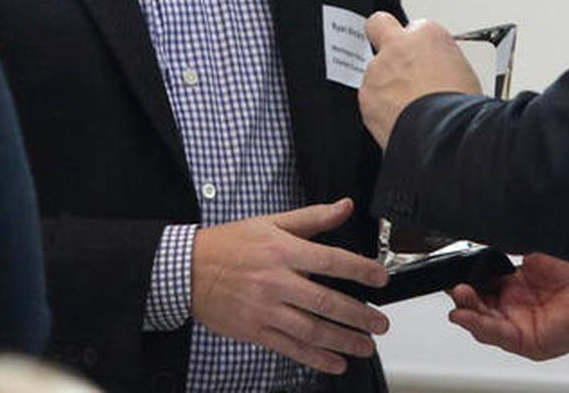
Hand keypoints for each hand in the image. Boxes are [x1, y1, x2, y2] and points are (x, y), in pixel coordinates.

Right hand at [191, 198, 389, 374]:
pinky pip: (291, 348)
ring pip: (312, 329)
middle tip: (380, 323)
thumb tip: (344, 206)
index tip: (381, 278)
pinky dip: (316, 358)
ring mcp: (266, 309)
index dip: (360, 270)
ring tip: (365, 345)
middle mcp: (277, 281)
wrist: (187, 271)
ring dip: (343, 340)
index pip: (331, 260)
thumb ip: (312, 217)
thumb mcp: (270, 222)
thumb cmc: (228, 245)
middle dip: (359, 315)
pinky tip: (335, 361)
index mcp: (283, 251)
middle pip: (326, 301)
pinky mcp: (256, 330)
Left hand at [359, 13, 481, 147]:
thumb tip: (438, 70)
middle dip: (383, 37)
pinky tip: (397, 120)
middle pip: (378, 25)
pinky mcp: (365, 96)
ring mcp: (377, 70)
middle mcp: (398, 47)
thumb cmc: (460, 110)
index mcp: (427, 34)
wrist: (444, 139)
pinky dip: (379, 108)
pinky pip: (369, 98)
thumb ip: (441, 62)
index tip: (422, 58)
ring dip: (384, 84)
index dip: (418, 45)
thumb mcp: (465, 74)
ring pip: (373, 70)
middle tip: (394, 57)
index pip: (415, 27)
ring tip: (405, 106)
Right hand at [447, 253, 568, 359]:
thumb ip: (500, 252)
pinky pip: (497, 336)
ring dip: (467, 311)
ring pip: (482, 323)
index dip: (464, 279)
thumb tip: (473, 246)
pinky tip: (466, 316)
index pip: (479, 286)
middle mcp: (514, 306)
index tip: (451, 271)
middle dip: (462, 296)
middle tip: (455, 284)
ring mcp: (520, 325)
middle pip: (477, 306)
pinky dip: (479, 326)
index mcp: (513, 284)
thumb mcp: (529, 253)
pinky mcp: (527, 341)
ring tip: (460, 296)